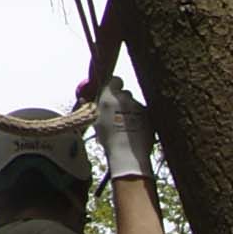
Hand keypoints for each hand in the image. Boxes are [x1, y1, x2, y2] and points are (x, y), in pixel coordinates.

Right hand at [85, 74, 156, 188]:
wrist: (128, 153)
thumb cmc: (108, 138)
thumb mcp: (95, 121)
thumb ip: (94, 106)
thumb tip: (83, 98)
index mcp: (110, 96)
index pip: (115, 80)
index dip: (114, 86)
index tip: (112, 94)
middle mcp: (126, 98)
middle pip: (125, 93)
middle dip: (122, 100)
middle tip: (117, 113)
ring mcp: (140, 106)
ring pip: (134, 104)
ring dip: (131, 110)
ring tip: (127, 125)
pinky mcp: (150, 115)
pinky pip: (143, 113)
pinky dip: (140, 118)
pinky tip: (135, 129)